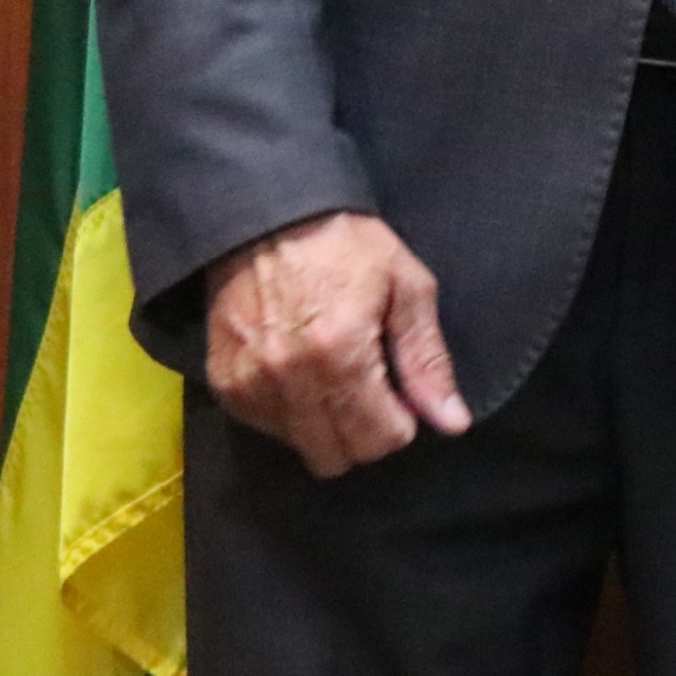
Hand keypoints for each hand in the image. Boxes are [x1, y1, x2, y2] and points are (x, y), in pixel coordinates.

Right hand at [204, 209, 470, 477]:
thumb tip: (452, 422)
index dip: (401, 424)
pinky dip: (291, 415)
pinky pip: (266, 428)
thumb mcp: (407, 287)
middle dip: (366, 434)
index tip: (402, 396)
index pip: (377, 439)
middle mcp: (288, 378)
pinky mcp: (223, 384)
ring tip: (335, 377)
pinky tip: (303, 374)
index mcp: (340, 353)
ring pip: (301, 448)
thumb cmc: (347, 245)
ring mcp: (249, 384)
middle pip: (337, 456)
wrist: (267, 218)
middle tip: (373, 391)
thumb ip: (427, 361)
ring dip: (327, 427)